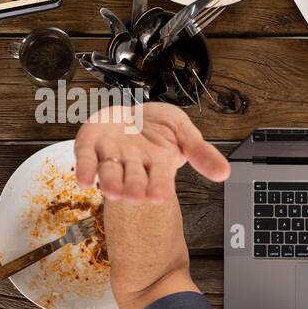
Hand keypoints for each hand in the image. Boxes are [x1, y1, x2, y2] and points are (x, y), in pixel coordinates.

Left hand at [73, 102, 228, 202]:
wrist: (131, 112)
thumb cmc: (157, 125)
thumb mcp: (185, 132)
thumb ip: (201, 152)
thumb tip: (224, 172)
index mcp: (157, 162)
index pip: (160, 179)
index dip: (159, 186)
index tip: (160, 196)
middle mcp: (133, 163)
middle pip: (133, 179)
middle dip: (134, 187)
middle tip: (135, 196)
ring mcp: (111, 154)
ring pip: (109, 172)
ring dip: (109, 182)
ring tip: (112, 190)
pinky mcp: (91, 145)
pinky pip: (85, 158)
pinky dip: (83, 168)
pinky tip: (83, 179)